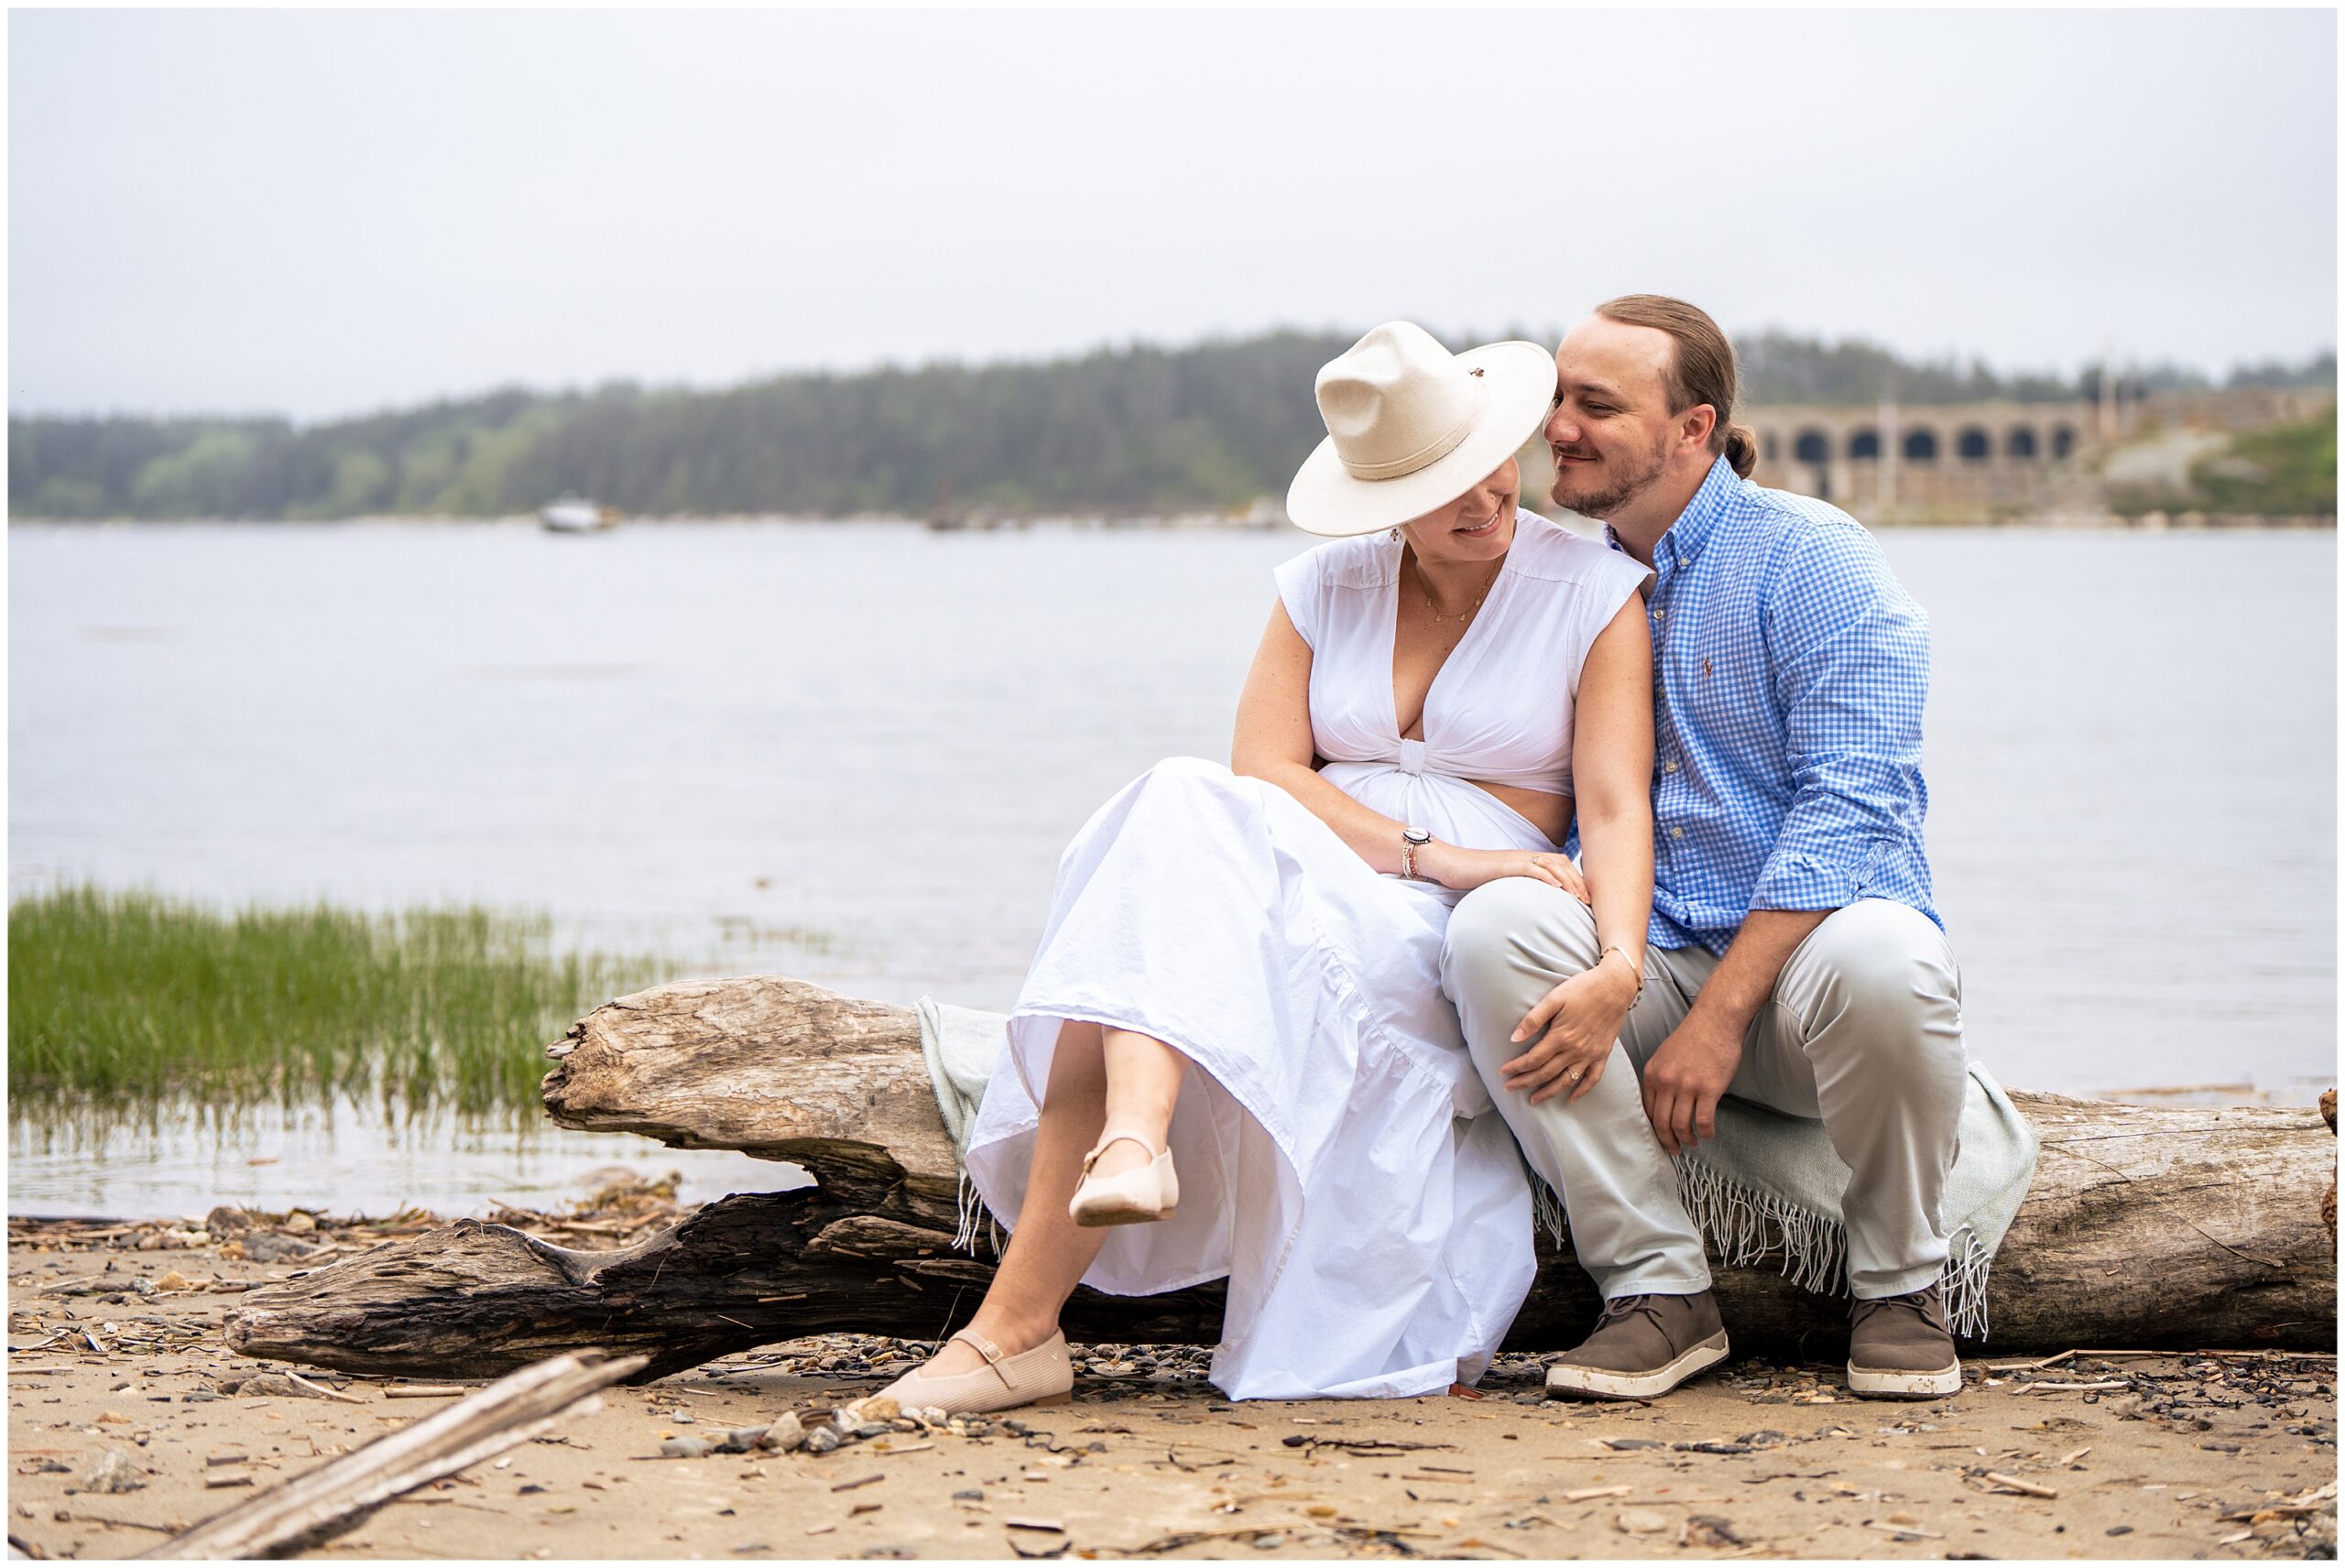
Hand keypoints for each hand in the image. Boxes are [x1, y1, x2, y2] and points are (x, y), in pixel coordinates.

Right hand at [1418, 843, 1589, 901]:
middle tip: (1590, 902)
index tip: (1585, 899)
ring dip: (1570, 881)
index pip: (1559, 865)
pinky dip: (1550, 878)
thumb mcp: (1499, 885)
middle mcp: (1526, 856)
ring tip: (1581, 898)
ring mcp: (1517, 859)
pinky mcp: (1508, 864)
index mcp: (1526, 860)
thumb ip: (1515, 892)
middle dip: (1579, 881)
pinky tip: (1559, 889)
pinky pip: (1534, 868)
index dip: (1575, 879)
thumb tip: (1527, 912)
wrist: (1450, 864)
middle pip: (1562, 863)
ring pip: (1553, 865)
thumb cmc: (1471, 878)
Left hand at [1499, 960, 1638, 1103]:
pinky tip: (1571, 1098)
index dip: (1516, 1068)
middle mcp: (1575, 1050)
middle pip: (1546, 1073)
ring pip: (1566, 1081)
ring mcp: (1590, 1055)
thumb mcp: (1554, 999)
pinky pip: (1593, 1078)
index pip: (1533, 1060)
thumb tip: (1514, 1038)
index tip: (1503, 1072)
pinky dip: (1582, 1090)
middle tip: (1509, 1088)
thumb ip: (1533, 1019)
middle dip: (1525, 1082)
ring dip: (1549, 1092)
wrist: (1615, 987)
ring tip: (1534, 1099)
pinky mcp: (1603, 1054)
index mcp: (1560, 1037)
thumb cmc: (1582, 989)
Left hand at [1640, 1008, 1743, 1155]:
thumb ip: (1661, 1078)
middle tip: (1674, 1150)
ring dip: (1686, 1139)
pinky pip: (1703, 1121)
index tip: (1661, 1137)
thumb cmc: (1693, 1037)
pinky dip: (1705, 1133)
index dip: (1654, 1128)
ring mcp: (1687, 1086)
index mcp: (1653, 1073)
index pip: (1647, 1110)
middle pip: (1661, 1122)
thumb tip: (1662, 1102)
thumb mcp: (1665, 1055)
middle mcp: (1666, 1081)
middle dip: (1667, 1141)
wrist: (1716, 1021)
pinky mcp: (1708, 1089)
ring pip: (1681, 1125)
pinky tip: (1708, 1134)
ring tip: (1692, 1143)